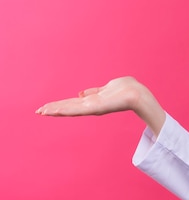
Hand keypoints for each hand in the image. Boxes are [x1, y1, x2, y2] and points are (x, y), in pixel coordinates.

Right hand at [36, 76, 165, 134]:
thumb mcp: (107, 87)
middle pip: (69, 107)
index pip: (73, 103)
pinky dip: (66, 110)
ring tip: (42, 112)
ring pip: (71, 109)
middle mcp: (91, 105)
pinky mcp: (96, 108)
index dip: (60, 104)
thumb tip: (80, 94)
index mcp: (93, 100)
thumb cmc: (127, 89)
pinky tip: (56, 111)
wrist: (138, 94)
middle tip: (38, 111)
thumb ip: (94, 92)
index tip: (46, 107)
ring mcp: (93, 108)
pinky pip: (78, 109)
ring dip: (56, 110)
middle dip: (54, 109)